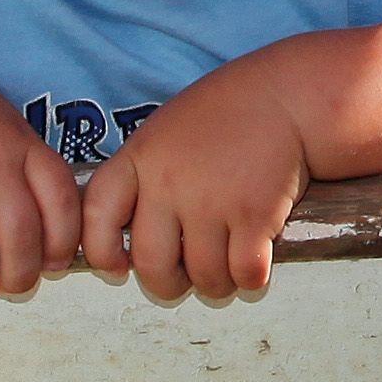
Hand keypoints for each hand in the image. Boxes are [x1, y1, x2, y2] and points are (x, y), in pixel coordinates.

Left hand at [76, 72, 317, 303]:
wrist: (285, 97)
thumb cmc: (224, 117)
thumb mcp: (164, 134)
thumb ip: (142, 179)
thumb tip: (127, 244)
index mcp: (139, 158)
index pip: (95, 216)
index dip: (100, 252)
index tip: (117, 267)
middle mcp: (169, 182)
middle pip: (151, 263)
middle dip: (167, 284)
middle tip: (183, 278)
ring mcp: (212, 200)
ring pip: (203, 276)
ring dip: (216, 283)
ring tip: (225, 267)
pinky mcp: (255, 214)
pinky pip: (244, 272)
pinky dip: (251, 278)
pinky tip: (255, 261)